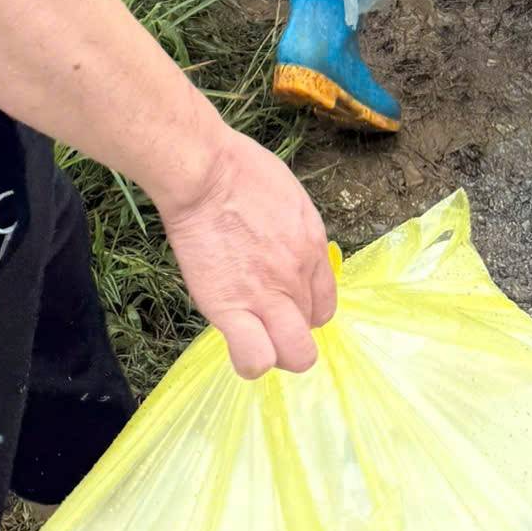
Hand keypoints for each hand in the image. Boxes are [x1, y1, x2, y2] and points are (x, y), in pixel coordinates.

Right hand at [155, 125, 336, 377]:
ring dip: (277, 353)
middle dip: (292, 334)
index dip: (303, 309)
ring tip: (254, 336)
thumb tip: (286, 248)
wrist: (206, 173)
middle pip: (311, 332)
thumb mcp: (288, 196)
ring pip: (294, 356)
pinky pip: (255, 359)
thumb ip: (295, 232)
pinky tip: (237, 341)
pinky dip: (250, 361)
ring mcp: (268, 296)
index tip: (282, 302)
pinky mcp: (232, 309)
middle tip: (267, 320)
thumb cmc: (239, 170)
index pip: (325, 305)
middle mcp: (298, 277)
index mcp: (313, 248)